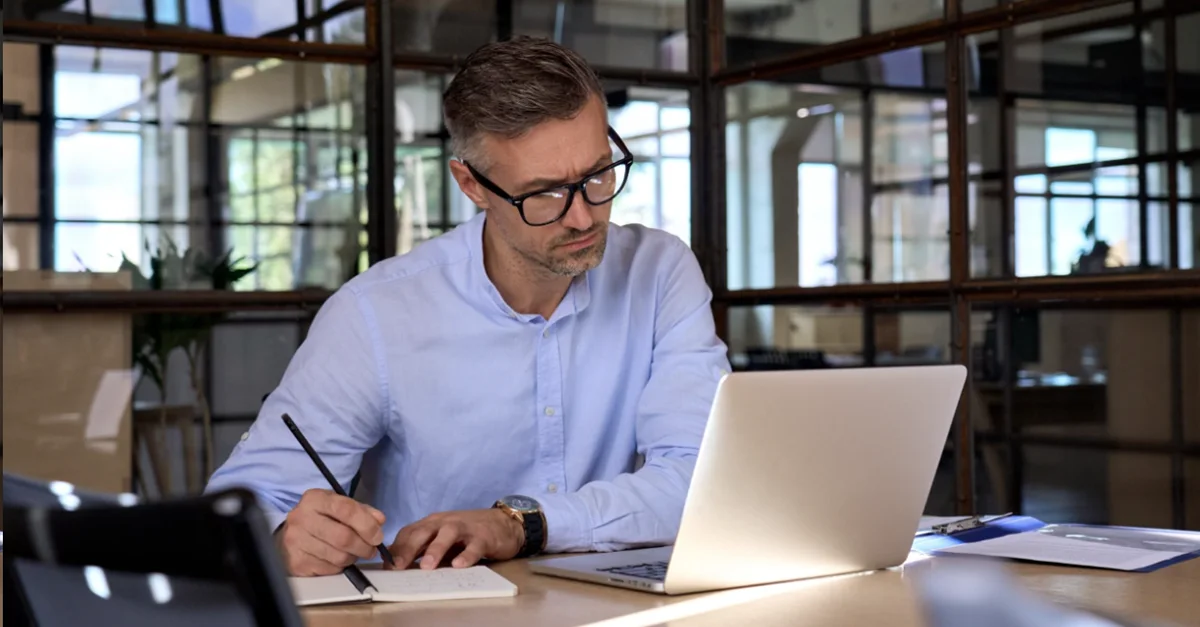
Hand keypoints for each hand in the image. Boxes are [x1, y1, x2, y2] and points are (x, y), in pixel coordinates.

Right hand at [278, 488, 386, 575]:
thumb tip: (379, 520)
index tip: (378, 536)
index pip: (346, 510)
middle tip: (371, 549)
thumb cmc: (319, 520)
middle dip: (364, 546)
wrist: (289, 537)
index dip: (367, 525)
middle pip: (344, 537)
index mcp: (314, 499)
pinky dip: (340, 567)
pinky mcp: (297, 563)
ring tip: (353, 552)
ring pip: (339, 556)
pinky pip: (330, 570)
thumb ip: (361, 511)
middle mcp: (301, 518)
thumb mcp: (338, 507)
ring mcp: (296, 542)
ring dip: (353, 557)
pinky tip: (337, 559)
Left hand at [389, 509, 523, 569]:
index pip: (409, 532)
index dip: (397, 549)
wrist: (502, 523)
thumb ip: (423, 549)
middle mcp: (445, 522)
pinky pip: (473, 546)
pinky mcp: (483, 536)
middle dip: (409, 549)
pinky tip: (459, 565)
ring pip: (447, 534)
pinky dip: (466, 555)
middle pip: (423, 532)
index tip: (387, 566)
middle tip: (398, 567)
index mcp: (432, 523)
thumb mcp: (441, 538)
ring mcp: (464, 528)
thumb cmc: (467, 533)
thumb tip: (399, 566)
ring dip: (435, 549)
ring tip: (426, 567)